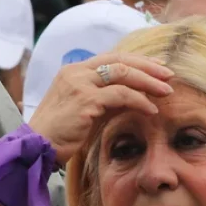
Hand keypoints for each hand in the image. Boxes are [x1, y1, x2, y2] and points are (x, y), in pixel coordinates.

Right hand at [29, 52, 173, 163]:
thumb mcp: (85, 110)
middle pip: (120, 61)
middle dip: (148, 66)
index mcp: (74, 70)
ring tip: (166, 91)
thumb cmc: (59, 133)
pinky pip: (121, 95)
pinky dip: (140, 100)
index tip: (157, 66)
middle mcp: (76, 72)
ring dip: (148, 82)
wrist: (36, 147)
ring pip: (123, 74)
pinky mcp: (85, 100)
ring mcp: (80, 84)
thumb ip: (105, 99)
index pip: (112, 58)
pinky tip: (151, 109)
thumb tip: (134, 97)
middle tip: (168, 74)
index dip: (137, 60)